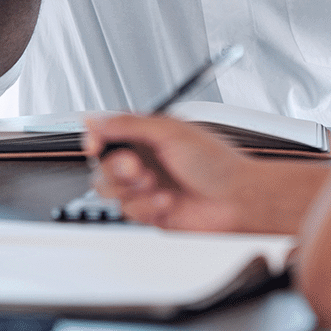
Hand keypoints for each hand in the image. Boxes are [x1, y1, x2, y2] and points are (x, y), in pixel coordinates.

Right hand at [84, 114, 262, 232]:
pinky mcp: (149, 211)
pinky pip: (128, 212)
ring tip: (156, 184)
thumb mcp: (170, 132)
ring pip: (111, 190)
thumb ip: (129, 125)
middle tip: (138, 168)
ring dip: (133, 189)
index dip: (96, 138)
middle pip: (103, 164)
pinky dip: (147, 206)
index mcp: (149, 133)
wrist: (235, 199)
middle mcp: (145, 158)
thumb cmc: (216, 162)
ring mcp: (146, 186)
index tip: (95, 145)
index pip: (109, 132)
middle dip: (117, 168)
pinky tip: (168, 200)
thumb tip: (95, 119)